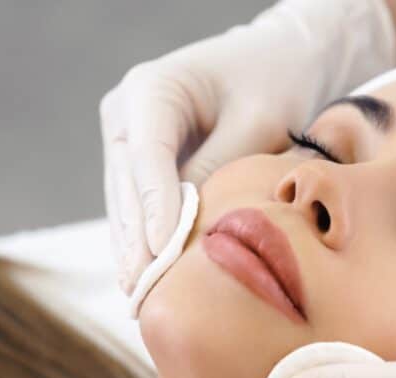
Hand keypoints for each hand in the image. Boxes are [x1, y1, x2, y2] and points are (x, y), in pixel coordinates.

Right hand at [99, 0, 395, 292]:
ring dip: (133, 252)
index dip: (153, 209)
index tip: (160, 254)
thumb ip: (220, 170)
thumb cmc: (272, 83)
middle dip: (136, 243)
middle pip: (125, 188)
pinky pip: (135, 210)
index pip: (147, 158)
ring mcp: (125, 141)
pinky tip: (151, 282)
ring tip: (143, 299)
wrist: (273, 61)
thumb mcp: (257, 122)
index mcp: (150, 90)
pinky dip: (144, 244)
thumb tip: (191, 229)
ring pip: (123, 206)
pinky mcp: (137, 166)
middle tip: (146, 293)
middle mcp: (125, 114)